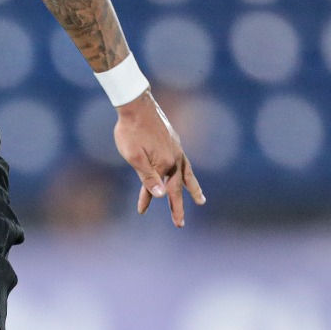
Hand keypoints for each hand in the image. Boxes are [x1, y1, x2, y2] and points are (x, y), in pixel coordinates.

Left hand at [114, 93, 204, 227]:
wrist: (136, 105)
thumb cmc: (130, 132)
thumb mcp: (134, 157)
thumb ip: (148, 178)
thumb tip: (161, 196)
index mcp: (165, 164)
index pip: (163, 190)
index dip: (156, 203)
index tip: (152, 216)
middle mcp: (176, 158)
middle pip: (178, 187)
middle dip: (178, 206)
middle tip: (180, 224)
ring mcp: (177, 149)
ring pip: (187, 175)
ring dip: (192, 189)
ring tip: (201, 200)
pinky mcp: (175, 142)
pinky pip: (183, 163)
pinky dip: (186, 173)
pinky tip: (185, 175)